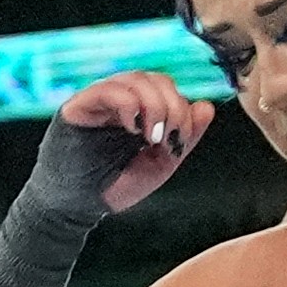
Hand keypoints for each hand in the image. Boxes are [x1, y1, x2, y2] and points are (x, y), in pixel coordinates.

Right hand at [51, 75, 210, 216]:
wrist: (79, 207)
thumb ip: (185, 136)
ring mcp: (99, 100)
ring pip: (134, 79)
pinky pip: (107, 90)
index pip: (167, 89)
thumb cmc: (115, 185)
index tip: (178, 140)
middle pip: (154, 79)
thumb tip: (207, 106)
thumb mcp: (161, 163)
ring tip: (150, 137)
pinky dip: (128, 105)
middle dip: (171, 106)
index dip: (182, 108)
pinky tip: (131, 129)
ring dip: (153, 105)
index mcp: (140, 110)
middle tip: (167, 137)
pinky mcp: (79, 106)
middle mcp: (120, 99)